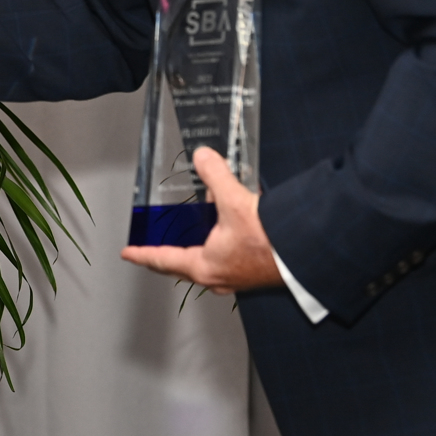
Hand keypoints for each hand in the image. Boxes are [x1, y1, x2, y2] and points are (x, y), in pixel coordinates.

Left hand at [120, 146, 283, 293]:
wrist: (307, 254)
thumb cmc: (271, 242)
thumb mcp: (234, 202)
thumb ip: (215, 176)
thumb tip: (203, 157)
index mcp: (204, 266)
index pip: (162, 260)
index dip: (142, 254)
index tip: (128, 254)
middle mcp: (217, 277)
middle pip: (181, 265)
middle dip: (166, 253)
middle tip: (153, 247)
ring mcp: (236, 277)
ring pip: (205, 261)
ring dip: (196, 245)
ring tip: (194, 225)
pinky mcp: (253, 272)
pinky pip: (226, 257)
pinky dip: (219, 242)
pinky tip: (228, 224)